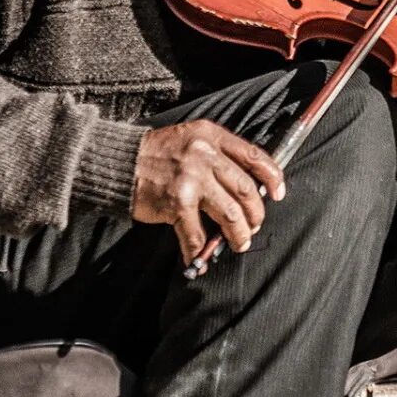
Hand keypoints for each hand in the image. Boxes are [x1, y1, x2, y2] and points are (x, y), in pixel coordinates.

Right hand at [132, 119, 285, 264]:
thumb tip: (249, 187)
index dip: (273, 177)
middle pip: (245, 190)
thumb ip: (218, 155)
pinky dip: (200, 252)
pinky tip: (201, 260)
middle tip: (254, 226)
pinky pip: (197, 234)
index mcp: (212, 136)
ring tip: (239, 243)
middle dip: (256, 213)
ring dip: (238, 235)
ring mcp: (191, 179)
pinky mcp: (176, 203)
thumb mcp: (191, 139)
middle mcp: (204, 155)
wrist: (117, 161)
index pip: (254, 156)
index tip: (279, 194)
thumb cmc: (157, 153)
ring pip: (230, 214)